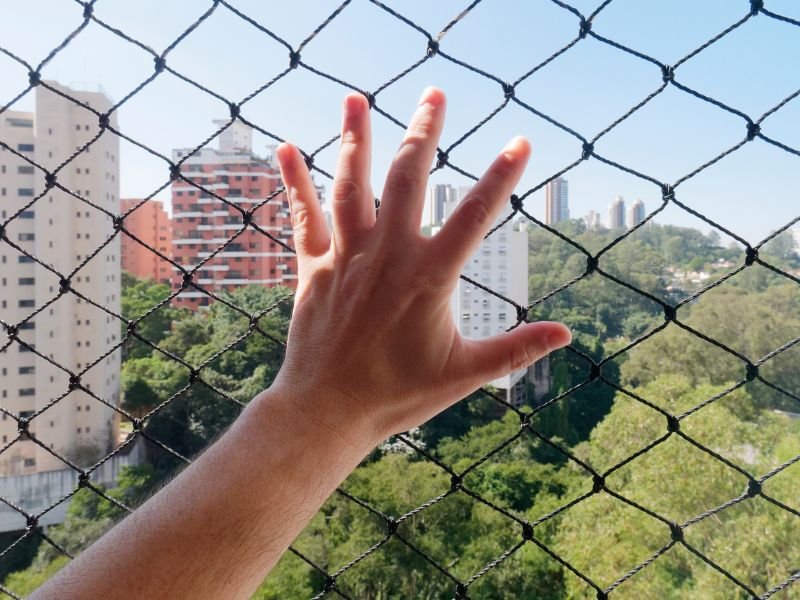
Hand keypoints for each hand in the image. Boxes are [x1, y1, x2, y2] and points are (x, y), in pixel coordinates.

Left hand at [273, 87, 570, 445]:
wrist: (327, 411)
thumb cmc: (397, 395)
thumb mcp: (465, 373)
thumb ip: (516, 349)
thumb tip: (566, 333)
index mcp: (429, 277)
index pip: (474, 216)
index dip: (501, 177)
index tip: (520, 142)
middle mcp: (387, 256)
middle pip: (408, 179)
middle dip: (424, 133)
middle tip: (434, 94)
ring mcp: (346, 258)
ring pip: (351, 186)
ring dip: (356, 139)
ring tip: (356, 98)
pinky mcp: (313, 268)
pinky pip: (303, 217)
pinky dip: (294, 182)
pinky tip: (285, 147)